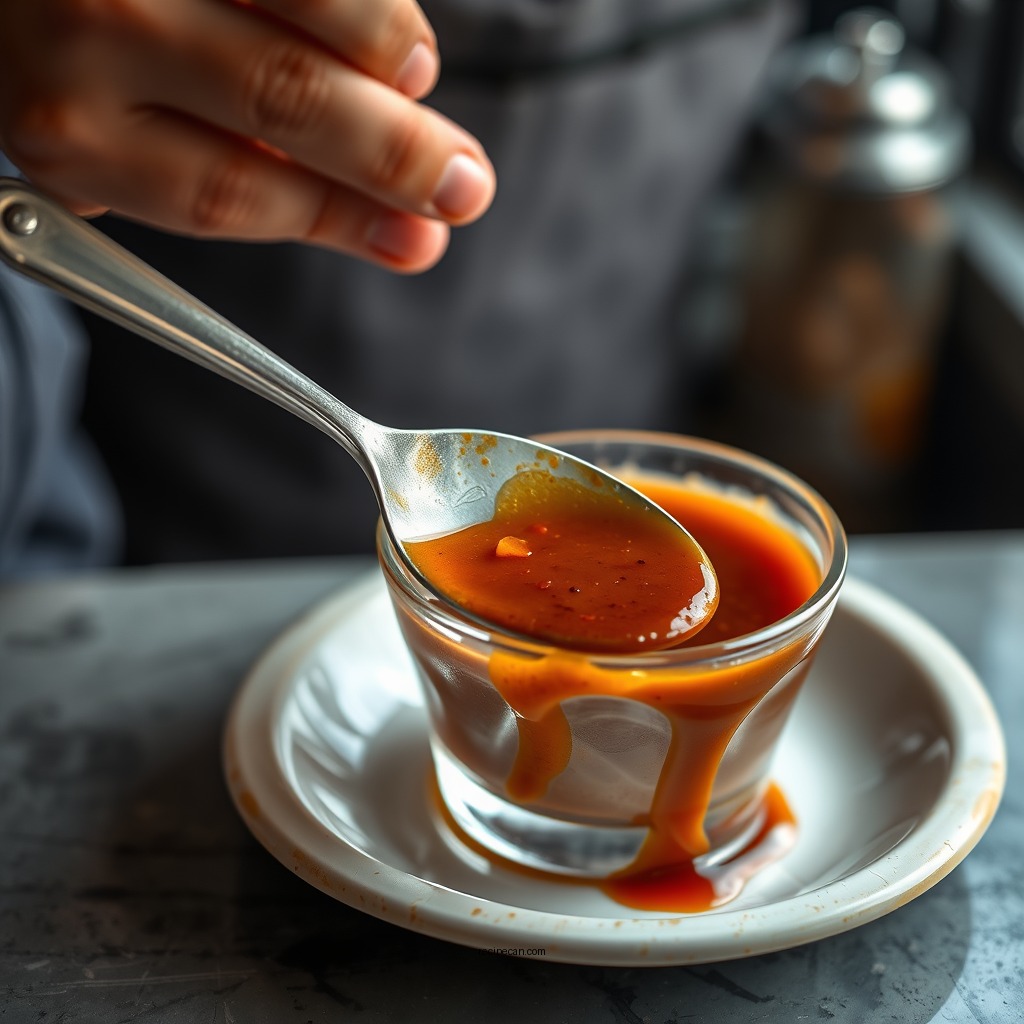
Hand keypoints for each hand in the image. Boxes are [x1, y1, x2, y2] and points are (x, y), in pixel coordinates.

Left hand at [0, 0, 495, 271]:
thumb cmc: (39, 55)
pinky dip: (369, 1)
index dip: (344, 222)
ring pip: (305, 5)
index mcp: (70, 132)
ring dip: (389, 50)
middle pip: (283, 102)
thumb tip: (356, 219)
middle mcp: (87, 32)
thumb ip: (197, 170)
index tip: (416, 241)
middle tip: (468, 187)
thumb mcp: (95, 139)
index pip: (236, 192)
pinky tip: (390, 30)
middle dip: (397, 155)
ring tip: (418, 82)